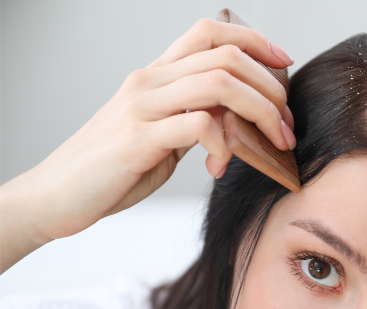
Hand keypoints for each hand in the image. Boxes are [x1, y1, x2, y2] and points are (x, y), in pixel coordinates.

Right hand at [1, 18, 295, 252]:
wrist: (56, 195)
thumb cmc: (112, 169)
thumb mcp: (160, 136)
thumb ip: (193, 120)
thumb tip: (237, 122)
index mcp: (156, 76)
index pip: (210, 32)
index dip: (254, 40)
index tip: (283, 62)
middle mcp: (150, 81)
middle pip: (226, 57)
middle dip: (271, 88)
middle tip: (287, 124)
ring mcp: (143, 107)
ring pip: (219, 84)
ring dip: (261, 112)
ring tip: (274, 141)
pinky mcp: (139, 138)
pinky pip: (200, 126)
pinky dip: (224, 147)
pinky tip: (219, 169)